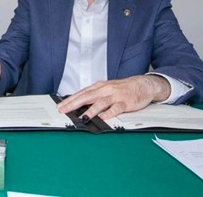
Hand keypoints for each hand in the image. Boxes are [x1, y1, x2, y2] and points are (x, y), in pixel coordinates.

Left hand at [56, 75, 170, 120]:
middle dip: (74, 104)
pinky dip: (109, 113)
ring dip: (90, 110)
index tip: (60, 106)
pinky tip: (103, 118)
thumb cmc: (122, 88)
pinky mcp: (125, 102)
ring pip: (100, 103)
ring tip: (82, 117)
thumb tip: (79, 104)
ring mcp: (115, 96)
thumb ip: (94, 96)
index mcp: (99, 87)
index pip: (81, 93)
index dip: (70, 100)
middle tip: (64, 110)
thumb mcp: (106, 89)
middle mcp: (105, 90)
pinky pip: (116, 108)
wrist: (142, 85)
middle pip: (87, 96)